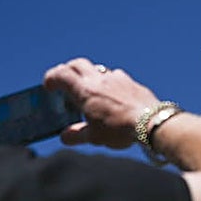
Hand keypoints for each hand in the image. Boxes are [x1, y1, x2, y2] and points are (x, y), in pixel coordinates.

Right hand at [43, 58, 159, 149]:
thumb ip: (77, 135)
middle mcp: (99, 79)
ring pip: (97, 69)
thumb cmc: (120, 129)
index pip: (61, 74)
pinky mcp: (131, 82)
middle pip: (77, 64)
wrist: (151, 122)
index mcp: (84, 90)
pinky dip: (108, 83)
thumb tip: (65, 136)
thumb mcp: (94, 137)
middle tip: (65, 82)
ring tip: (90, 91)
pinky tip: (113, 96)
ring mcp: (117, 78)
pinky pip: (115, 77)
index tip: (49, 86)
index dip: (51, 78)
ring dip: (89, 76)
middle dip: (67, 70)